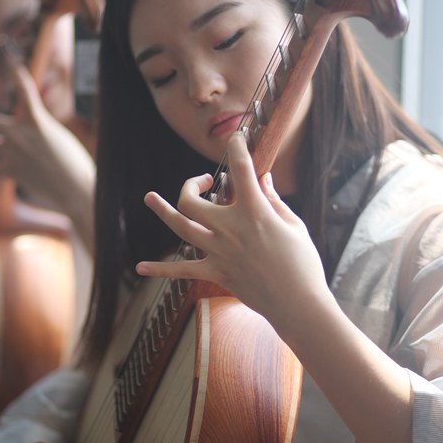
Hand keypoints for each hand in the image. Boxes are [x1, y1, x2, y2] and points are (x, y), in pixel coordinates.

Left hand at [0, 58, 94, 229]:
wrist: (75, 187)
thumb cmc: (75, 161)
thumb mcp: (58, 135)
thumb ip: (39, 129)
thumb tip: (26, 132)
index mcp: (36, 121)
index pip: (24, 89)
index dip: (16, 72)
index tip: (10, 60)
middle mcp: (19, 134)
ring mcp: (12, 153)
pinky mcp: (10, 172)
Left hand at [135, 132, 328, 319]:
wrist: (297, 303)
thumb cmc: (302, 263)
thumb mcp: (293, 225)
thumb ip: (273, 200)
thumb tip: (263, 179)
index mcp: (254, 211)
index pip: (241, 170)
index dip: (236, 148)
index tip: (236, 138)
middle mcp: (230, 229)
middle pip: (193, 201)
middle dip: (193, 184)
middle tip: (204, 182)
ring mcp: (219, 251)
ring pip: (180, 227)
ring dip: (162, 211)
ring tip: (149, 198)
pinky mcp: (216, 273)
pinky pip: (181, 270)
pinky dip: (159, 270)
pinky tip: (140, 267)